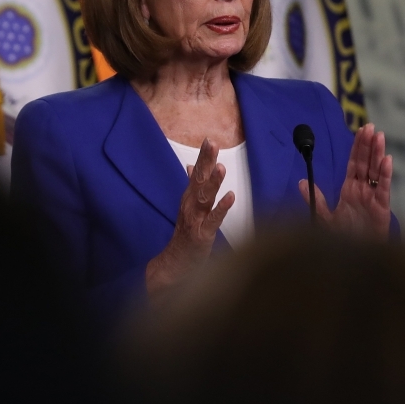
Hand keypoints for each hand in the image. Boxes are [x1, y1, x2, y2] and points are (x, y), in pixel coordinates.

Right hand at [146, 138, 233, 298]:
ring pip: (204, 198)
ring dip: (213, 182)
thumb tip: (190, 165)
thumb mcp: (188, 207)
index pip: (196, 173)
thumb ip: (192, 186)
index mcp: (188, 198)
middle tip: (211, 144)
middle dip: (205, 162)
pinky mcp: (202, 235)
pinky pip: (213, 220)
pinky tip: (230, 197)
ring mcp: (195, 220)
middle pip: (198, 180)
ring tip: (220, 167)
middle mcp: (190, 205)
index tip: (209, 140)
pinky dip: (221, 208)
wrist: (174, 263)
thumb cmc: (184, 235)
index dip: (203, 157)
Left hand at [299, 123, 392, 238]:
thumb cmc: (342, 239)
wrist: (353, 258)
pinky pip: (384, 188)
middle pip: (366, 163)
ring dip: (378, 153)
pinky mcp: (381, 208)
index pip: (354, 163)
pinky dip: (386, 174)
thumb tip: (301, 181)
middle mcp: (362, 190)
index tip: (360, 131)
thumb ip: (315, 197)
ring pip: (377, 171)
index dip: (357, 148)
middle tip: (370, 126)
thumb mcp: (323, 216)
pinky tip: (387, 160)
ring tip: (379, 136)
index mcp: (350, 189)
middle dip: (368, 145)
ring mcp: (373, 197)